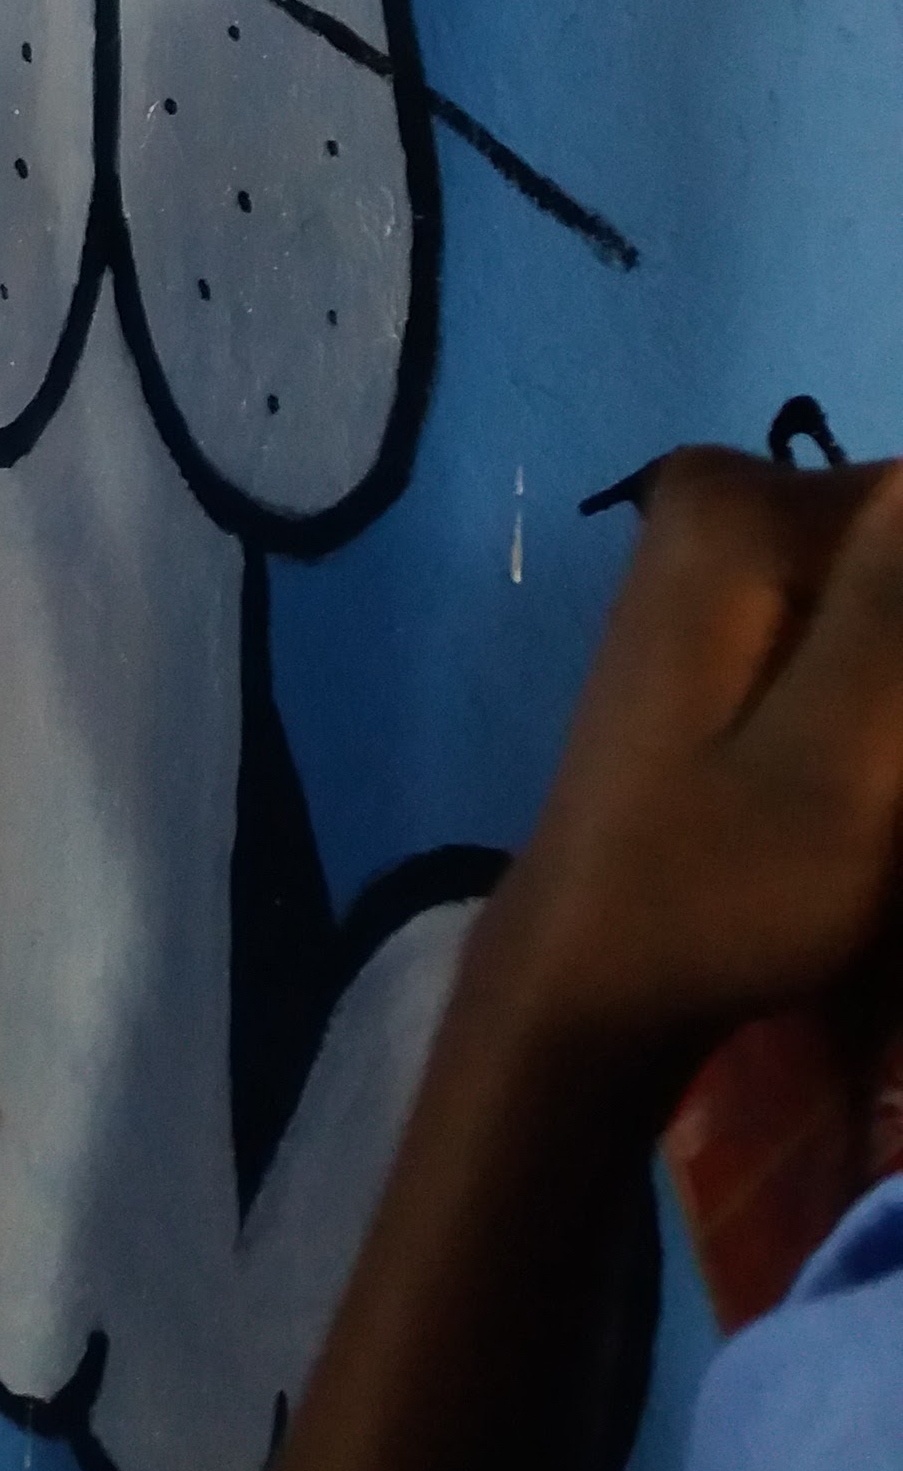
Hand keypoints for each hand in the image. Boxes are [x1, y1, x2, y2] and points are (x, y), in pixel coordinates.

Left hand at [481, 451, 902, 1093]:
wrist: (598, 975)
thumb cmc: (722, 884)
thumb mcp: (849, 756)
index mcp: (740, 504)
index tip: (896, 759)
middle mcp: (720, 494)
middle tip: (884, 787)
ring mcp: (718, 554)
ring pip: (895, 592)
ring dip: (898, 704)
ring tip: (876, 795)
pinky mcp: (731, 616)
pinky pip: (861, 624)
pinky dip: (884, 707)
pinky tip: (871, 788)